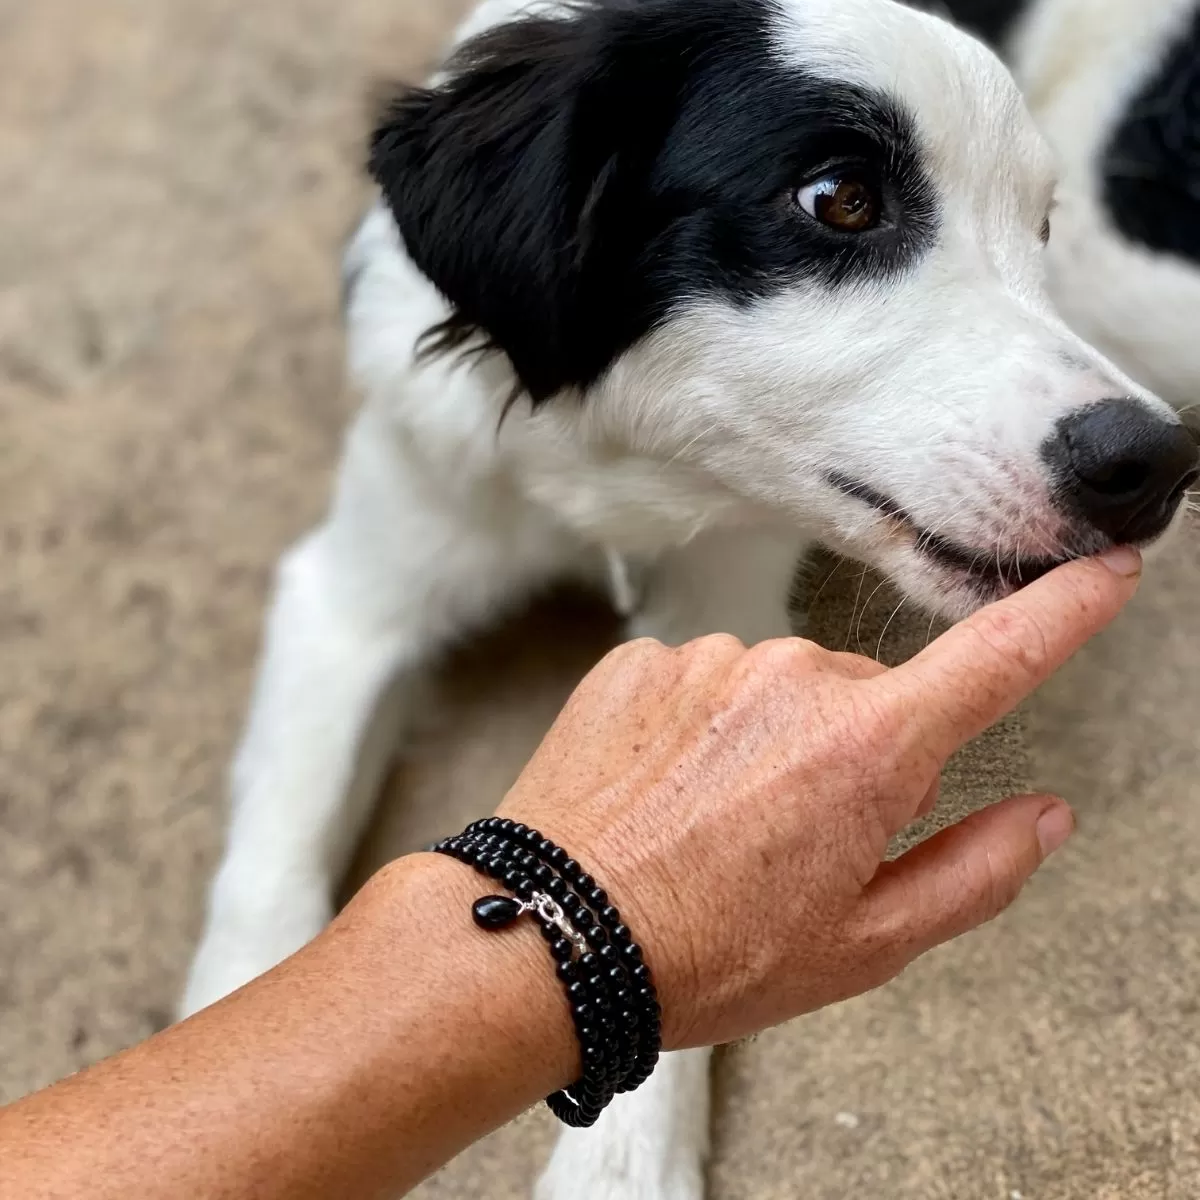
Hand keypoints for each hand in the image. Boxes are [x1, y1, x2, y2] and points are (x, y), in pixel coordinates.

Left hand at [499, 548, 1141, 1049]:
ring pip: (780, 689)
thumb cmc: (705, 953)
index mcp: (866, 749)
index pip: (996, 658)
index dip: (1062, 610)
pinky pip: (704, 681)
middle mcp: (793, 678)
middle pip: (867, 699)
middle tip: (790, 842)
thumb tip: (1044, 815)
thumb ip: (974, 871)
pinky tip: (666, 790)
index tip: (1106, 568)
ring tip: (714, 824)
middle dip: (854, 756)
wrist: (551, 936)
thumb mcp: (863, 944)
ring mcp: (710, 659)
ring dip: (769, 742)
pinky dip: (700, 728)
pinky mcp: (643, 657)